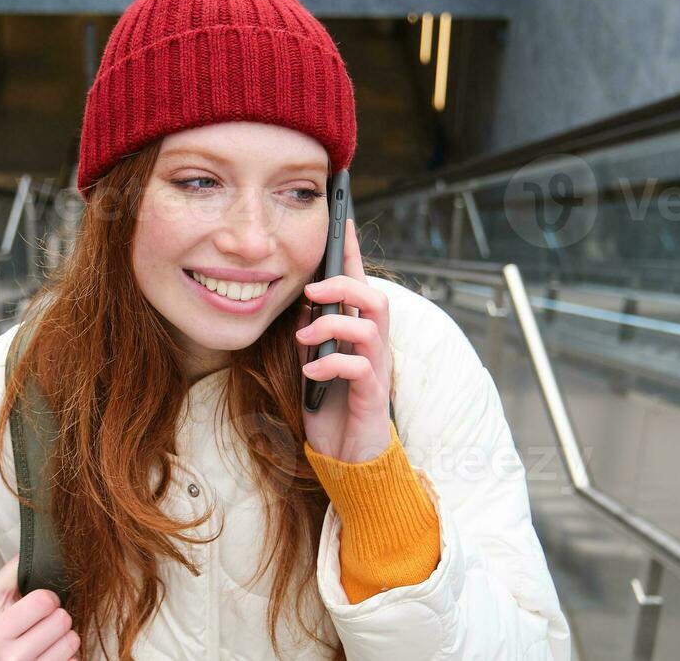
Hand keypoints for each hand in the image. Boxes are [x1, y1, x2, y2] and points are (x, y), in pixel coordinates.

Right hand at [0, 555, 79, 659]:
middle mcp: (10, 658)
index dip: (48, 598)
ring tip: (50, 640)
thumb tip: (31, 548)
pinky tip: (53, 656)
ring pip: (73, 641)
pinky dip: (69, 656)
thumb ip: (12, 574)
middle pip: (62, 620)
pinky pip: (75, 660)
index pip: (44, 601)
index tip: (41, 604)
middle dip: (59, 618)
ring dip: (66, 637)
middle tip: (46, 623)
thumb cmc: (4, 629)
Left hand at [296, 217, 394, 462]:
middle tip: (313, 289)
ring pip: (371, 326)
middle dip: (344, 284)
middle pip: (376, 297)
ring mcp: (376, 371)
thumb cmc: (331, 409)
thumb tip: (303, 301)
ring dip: (332, 323)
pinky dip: (330, 362)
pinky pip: (359, 368)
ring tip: (305, 334)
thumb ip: (314, 333)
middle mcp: (374, 348)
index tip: (343, 219)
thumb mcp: (315, 362)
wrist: (348, 460)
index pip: (361, 285)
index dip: (353, 253)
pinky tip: (310, 371)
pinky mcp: (373, 397)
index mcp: (360, 336)